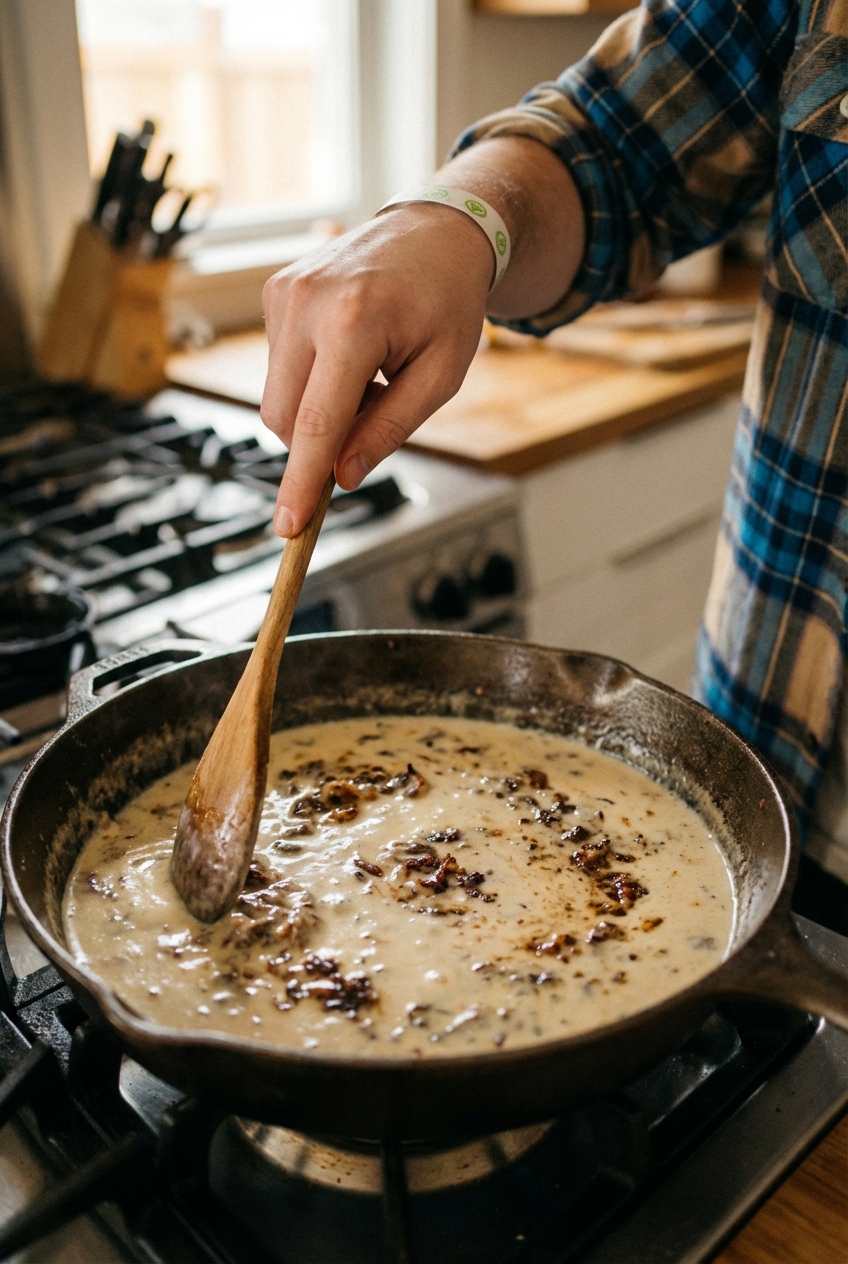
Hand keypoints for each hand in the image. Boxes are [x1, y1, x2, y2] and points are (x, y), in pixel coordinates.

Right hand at [261, 203, 493, 535]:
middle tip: (377, 410)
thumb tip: (342, 477)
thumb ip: (390, 428)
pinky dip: (311, 380)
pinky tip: (349, 352)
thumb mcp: (441, 375)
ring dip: (318, 409)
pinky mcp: (274, 293)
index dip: (301, 482)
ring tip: (369, 373)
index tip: (288, 527)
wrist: (434, 230)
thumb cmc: (447, 303)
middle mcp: (306, 303)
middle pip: (284, 418)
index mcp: (354, 321)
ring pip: (277, 398)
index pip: (317, 422)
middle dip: (319, 442)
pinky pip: (279, 368)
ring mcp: (283, 294)